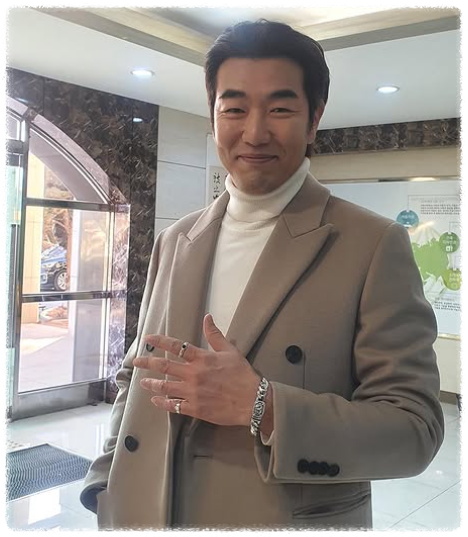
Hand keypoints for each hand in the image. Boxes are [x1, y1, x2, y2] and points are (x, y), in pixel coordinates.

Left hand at [133, 314, 261, 426]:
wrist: (251, 400)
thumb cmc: (242, 375)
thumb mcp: (230, 351)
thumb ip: (215, 335)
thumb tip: (207, 318)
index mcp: (201, 359)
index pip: (176, 347)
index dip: (160, 341)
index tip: (148, 338)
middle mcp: (193, 374)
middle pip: (164, 366)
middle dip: (147, 363)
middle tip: (136, 362)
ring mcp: (192, 393)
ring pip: (165, 387)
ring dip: (152, 384)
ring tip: (143, 382)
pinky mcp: (194, 408)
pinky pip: (173, 406)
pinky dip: (162, 403)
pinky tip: (155, 400)